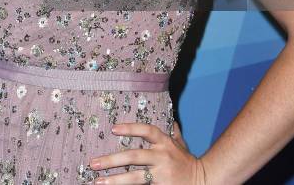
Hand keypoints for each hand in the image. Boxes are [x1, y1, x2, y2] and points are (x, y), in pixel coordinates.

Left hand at [89, 121, 205, 183]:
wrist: (204, 181)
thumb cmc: (188, 163)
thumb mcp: (181, 145)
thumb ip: (173, 133)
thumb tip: (171, 119)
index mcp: (165, 143)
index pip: (147, 131)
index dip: (131, 128)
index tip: (114, 128)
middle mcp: (162, 157)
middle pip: (134, 157)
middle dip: (112, 159)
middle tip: (93, 162)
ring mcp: (161, 174)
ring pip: (134, 178)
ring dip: (114, 180)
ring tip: (97, 181)